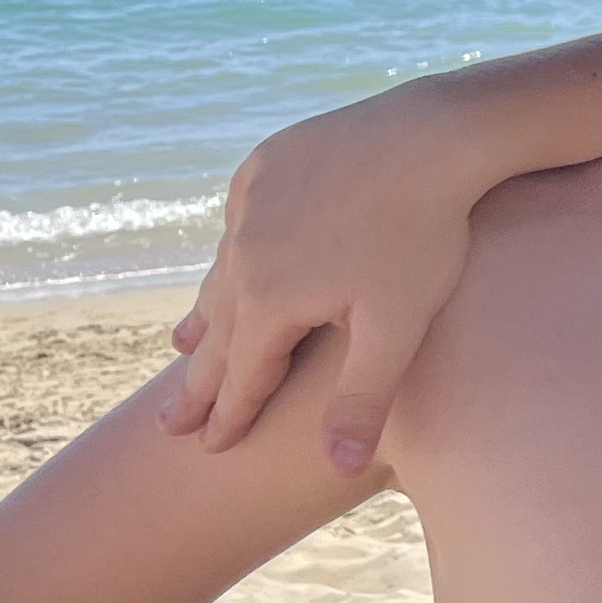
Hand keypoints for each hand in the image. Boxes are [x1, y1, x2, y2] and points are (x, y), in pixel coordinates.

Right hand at [164, 115, 463, 471]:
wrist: (433, 132)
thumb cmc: (424, 234)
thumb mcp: (398, 327)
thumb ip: (362, 399)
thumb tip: (337, 470)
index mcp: (269, 298)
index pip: (244, 376)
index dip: (229, 417)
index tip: (210, 448)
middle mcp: (244, 251)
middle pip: (219, 331)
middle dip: (198, 382)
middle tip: (168, 423)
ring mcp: (251, 203)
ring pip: (223, 273)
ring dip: (207, 314)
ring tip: (185, 346)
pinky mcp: (266, 165)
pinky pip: (242, 221)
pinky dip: (235, 252)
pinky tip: (232, 263)